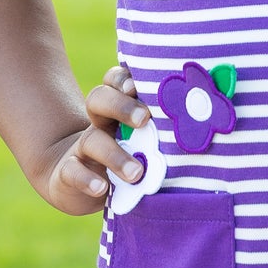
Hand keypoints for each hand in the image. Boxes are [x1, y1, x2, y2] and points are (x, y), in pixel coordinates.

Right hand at [34, 65, 150, 215]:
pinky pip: (72, 172)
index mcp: (118, 110)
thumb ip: (162, 133)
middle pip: (98, 99)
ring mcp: (81, 147)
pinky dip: (86, 179)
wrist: (77, 183)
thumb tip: (199, 130)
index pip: (116, 82)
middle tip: (144, 119)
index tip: (137, 87)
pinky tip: (101, 188)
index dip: (123, 79)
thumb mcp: (143, 142)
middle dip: (120, 106)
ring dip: (115, 156)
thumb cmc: (127, 158)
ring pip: (92, 140)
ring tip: (137, 173)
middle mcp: (99, 123)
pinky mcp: (68, 172)